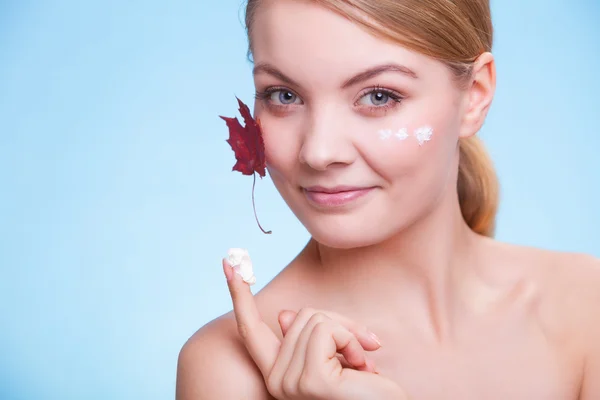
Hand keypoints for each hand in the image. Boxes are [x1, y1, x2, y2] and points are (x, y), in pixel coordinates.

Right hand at [223, 258, 407, 399]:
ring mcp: (290, 382)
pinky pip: (327, 330)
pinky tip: (363, 369)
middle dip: (339, 325)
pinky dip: (351, 341)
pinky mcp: (312, 380)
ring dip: (348, 336)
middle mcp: (276, 380)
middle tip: (360, 354)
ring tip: (360, 366)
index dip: (239, 295)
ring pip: (316, 319)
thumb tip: (282, 316)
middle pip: (301, 314)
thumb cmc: (366, 389)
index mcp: (277, 374)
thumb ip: (309, 335)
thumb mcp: (335, 353)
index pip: (250, 329)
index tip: (228, 263)